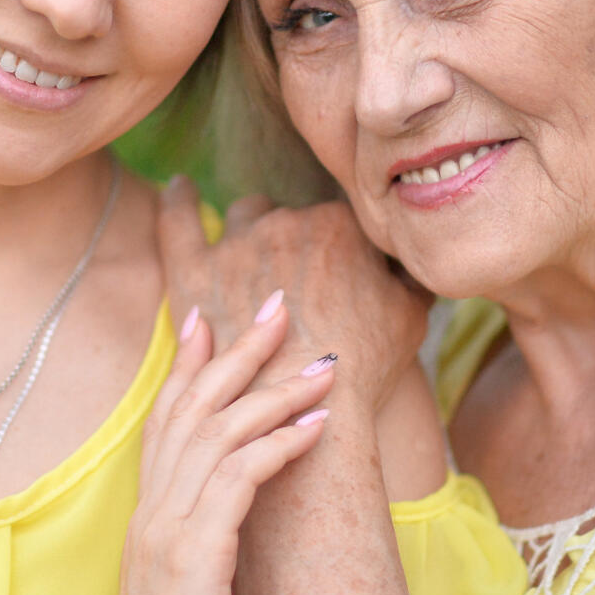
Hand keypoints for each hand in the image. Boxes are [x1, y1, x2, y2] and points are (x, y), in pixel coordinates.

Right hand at [84, 297, 334, 594]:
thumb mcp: (204, 593)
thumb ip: (221, 551)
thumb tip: (266, 534)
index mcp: (153, 516)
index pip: (169, 419)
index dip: (191, 362)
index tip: (213, 313)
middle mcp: (155, 511)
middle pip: (193, 405)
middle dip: (239, 349)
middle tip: (279, 301)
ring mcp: (170, 530)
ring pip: (220, 432)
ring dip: (275, 390)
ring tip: (323, 362)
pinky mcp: (194, 557)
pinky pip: (239, 480)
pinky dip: (278, 445)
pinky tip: (315, 425)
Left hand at [156, 179, 430, 412]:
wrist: (312, 407)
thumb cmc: (366, 366)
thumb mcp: (410, 316)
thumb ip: (411, 276)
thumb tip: (416, 260)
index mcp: (338, 225)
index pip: (337, 220)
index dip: (339, 247)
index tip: (340, 273)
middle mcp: (285, 223)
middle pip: (291, 216)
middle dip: (294, 237)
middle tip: (300, 274)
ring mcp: (237, 246)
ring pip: (244, 215)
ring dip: (250, 226)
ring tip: (255, 249)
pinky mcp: (195, 273)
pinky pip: (178, 223)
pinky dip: (178, 201)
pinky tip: (180, 187)